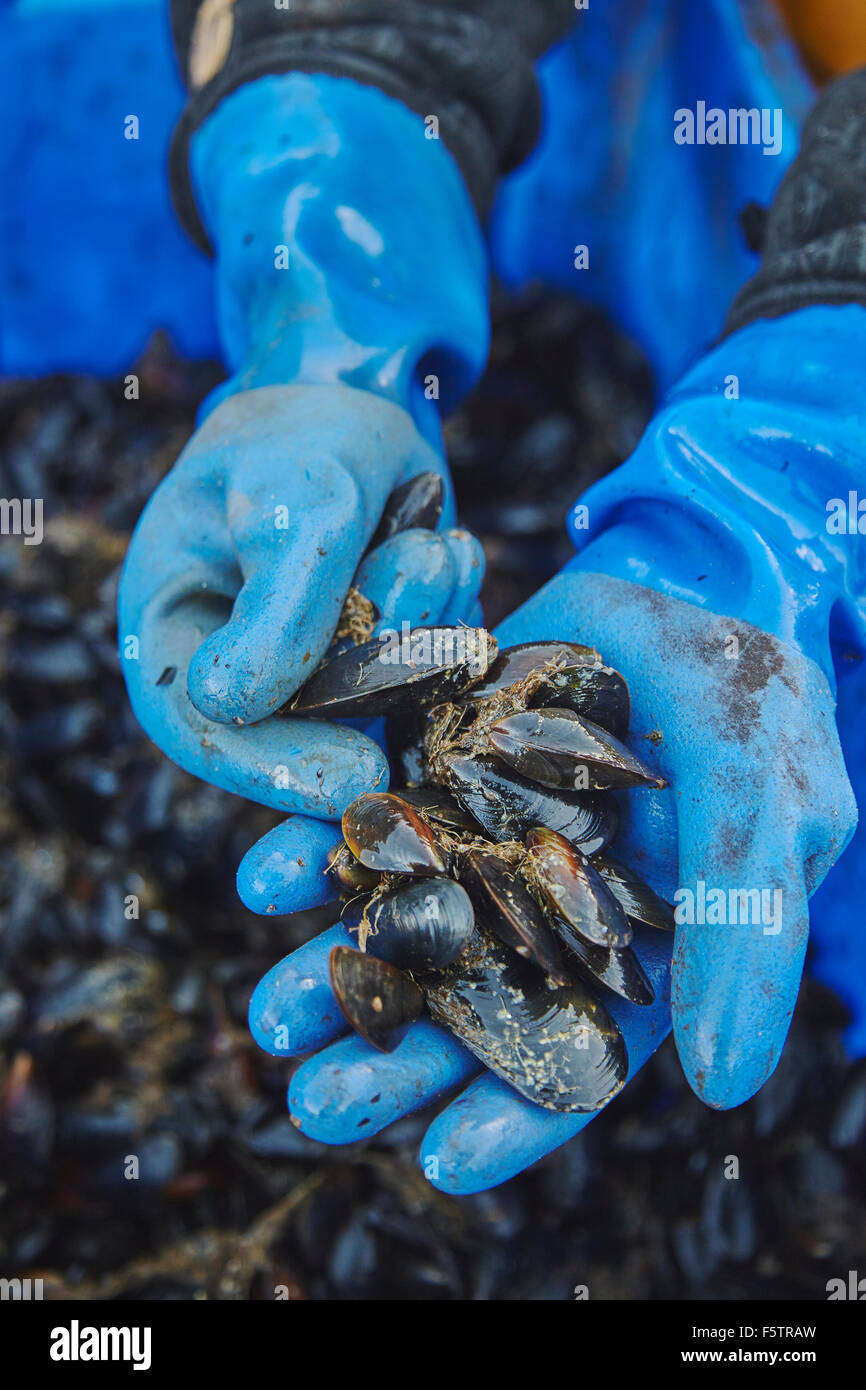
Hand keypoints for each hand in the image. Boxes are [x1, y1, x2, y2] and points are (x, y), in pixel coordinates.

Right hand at [118, 383, 484, 886]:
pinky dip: (447, 608)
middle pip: (304, 726)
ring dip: (421, 611)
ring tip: (421, 531)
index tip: (354, 778)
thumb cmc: (301, 436)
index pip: (197, 728)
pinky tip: (437, 541)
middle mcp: (237, 661)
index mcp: (172, 626)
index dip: (270, 767)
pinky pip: (428, 668)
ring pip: (381, 698)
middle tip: (423, 562)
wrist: (358, 401)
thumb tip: (232, 704)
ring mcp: (313, 667)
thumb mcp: (293, 499)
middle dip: (379, 656)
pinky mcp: (377, 658)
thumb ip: (279, 601)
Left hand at [247, 567, 852, 1191]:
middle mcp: (537, 910)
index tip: (439, 1161)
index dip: (514, 1115)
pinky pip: (364, 820)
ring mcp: (473, 840)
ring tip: (272, 1012)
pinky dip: (317, 851)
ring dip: (332, 970)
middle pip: (462, 1007)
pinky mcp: (424, 770)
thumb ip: (744, 940)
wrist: (688, 585)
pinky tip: (270, 876)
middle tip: (313, 1102)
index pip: (572, 1055)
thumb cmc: (752, 708)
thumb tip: (723, 1088)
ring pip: (397, 924)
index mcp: (624, 949)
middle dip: (391, 1059)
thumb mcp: (766, 815)